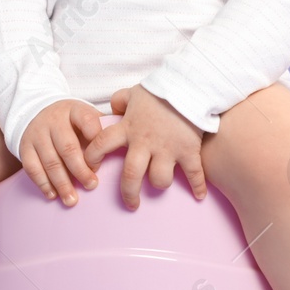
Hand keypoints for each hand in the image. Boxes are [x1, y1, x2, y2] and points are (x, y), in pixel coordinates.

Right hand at [20, 99, 102, 206]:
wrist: (36, 111)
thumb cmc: (70, 121)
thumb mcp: (85, 116)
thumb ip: (101, 129)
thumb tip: (124, 148)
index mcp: (74, 110)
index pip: (87, 120)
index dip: (96, 139)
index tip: (102, 158)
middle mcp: (54, 121)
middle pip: (68, 147)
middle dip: (80, 170)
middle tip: (92, 186)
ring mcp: (37, 134)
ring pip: (50, 161)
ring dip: (62, 183)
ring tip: (72, 200)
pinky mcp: (24, 147)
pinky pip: (32, 167)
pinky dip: (43, 183)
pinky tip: (52, 195)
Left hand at [81, 85, 207, 209]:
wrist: (190, 85)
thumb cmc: (161, 89)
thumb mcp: (135, 92)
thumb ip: (120, 101)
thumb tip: (112, 109)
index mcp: (129, 128)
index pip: (102, 144)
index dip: (92, 157)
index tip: (90, 167)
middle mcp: (145, 142)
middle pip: (131, 175)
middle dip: (128, 192)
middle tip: (130, 204)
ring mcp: (167, 149)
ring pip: (160, 179)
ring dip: (159, 185)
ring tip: (160, 185)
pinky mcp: (188, 150)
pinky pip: (193, 174)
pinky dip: (198, 186)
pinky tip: (199, 195)